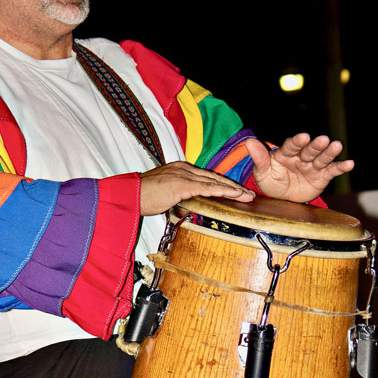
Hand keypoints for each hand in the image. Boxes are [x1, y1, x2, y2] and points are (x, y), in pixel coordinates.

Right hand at [139, 161, 254, 215]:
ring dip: (233, 189)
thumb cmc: (141, 197)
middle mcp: (183, 168)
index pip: (206, 176)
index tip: (235, 191)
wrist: (129, 195)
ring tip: (247, 196)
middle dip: (232, 186)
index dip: (222, 184)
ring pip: (214, 182)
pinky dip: (222, 191)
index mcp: (179, 169)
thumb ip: (177, 198)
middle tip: (248, 193)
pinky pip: (207, 188)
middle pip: (214, 177)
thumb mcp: (163, 196)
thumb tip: (185, 208)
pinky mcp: (182, 184)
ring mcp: (183, 175)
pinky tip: (234, 195)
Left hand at [246, 133, 353, 202]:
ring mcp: (312, 166)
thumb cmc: (270, 180)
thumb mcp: (262, 171)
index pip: (292, 145)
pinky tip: (349, 163)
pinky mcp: (322, 177)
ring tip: (337, 145)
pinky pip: (331, 171)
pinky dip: (341, 167)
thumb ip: (259, 157)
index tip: (303, 137)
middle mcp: (301, 157)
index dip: (297, 142)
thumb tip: (249, 142)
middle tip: (323, 139)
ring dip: (329, 152)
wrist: (280, 197)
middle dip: (316, 145)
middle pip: (309, 150)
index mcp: (286, 153)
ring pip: (322, 158)